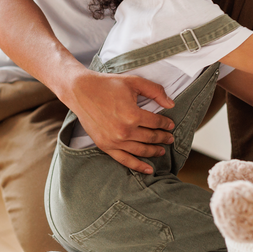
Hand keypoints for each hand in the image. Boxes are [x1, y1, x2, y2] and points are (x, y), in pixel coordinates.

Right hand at [60, 67, 176, 173]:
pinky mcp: (105, 146)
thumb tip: (171, 104)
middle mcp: (124, 131)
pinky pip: (125, 160)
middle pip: (151, 138)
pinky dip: (138, 166)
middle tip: (170, 138)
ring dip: (154, 151)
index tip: (171, 124)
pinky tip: (149, 170)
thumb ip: (155, 91)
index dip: (166, 124)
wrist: (81, 91)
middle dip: (163, 138)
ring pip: (141, 150)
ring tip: (162, 150)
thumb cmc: (108, 85)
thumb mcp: (134, 82)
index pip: (156, 123)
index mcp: (133, 114)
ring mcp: (114, 141)